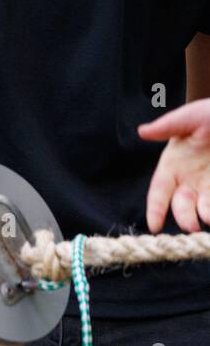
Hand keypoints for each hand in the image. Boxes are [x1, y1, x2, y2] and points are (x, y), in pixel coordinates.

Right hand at [138, 99, 209, 231]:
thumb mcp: (190, 118)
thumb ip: (167, 126)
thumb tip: (142, 132)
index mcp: (173, 164)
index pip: (159, 191)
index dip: (155, 209)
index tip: (154, 227)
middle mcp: (189, 179)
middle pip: (181, 205)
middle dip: (185, 218)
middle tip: (192, 226)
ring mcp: (208, 184)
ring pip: (203, 208)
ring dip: (204, 215)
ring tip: (209, 218)